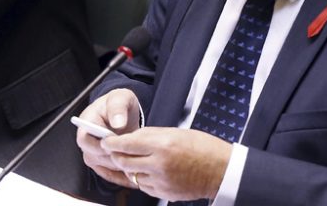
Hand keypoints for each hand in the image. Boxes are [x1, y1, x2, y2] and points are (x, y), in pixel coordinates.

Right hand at [75, 89, 141, 188]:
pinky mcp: (101, 159)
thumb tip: (117, 123)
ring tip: (134, 165)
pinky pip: (107, 172)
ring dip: (117, 167)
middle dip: (111, 158)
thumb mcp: (120, 98)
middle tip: (129, 157)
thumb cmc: (119, 103)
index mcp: (87, 122)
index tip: (113, 146)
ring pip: (101, 166)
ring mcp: (93, 150)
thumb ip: (118, 108)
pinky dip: (119, 175)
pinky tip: (132, 174)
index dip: (97, 146)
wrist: (124, 111)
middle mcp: (87, 138)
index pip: (83, 139)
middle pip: (92, 156)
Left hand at [101, 127, 231, 201]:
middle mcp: (159, 164)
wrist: (221, 170)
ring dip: (128, 167)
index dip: (111, 143)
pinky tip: (147, 171)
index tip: (105, 140)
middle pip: (123, 162)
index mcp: (161, 145)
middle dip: (116, 155)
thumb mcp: (174, 132)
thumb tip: (130, 137)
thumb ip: (150, 135)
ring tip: (134, 159)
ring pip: (131, 175)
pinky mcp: (164, 193)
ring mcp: (161, 181)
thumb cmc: (202, 147)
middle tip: (115, 150)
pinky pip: (143, 186)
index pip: (125, 144)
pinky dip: (141, 178)